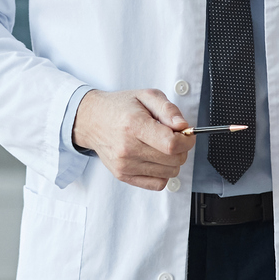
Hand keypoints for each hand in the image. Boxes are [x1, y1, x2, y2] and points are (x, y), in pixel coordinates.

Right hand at [72, 88, 194, 190]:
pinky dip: (163, 173)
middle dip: (182, 149)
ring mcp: (125, 165)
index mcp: (134, 125)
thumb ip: (168, 109)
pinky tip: (155, 159)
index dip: (186, 140)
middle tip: (173, 137)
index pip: (171, 144)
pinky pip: (158, 184)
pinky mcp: (123, 175)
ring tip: (161, 147)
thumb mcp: (146, 96)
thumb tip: (183, 126)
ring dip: (172, 161)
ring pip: (170, 173)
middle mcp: (127, 148)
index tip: (186, 134)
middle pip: (174, 160)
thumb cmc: (119, 107)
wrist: (92, 120)